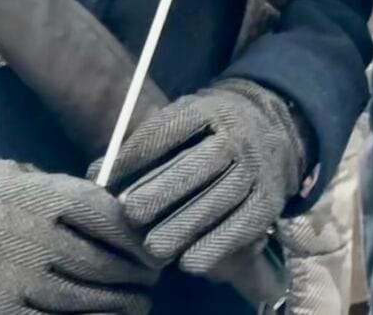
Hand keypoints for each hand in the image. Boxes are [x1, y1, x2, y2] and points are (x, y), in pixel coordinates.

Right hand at [0, 148, 158, 314]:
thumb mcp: (28, 176)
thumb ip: (70, 194)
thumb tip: (121, 215)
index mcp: (47, 197)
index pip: (111, 221)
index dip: (139, 242)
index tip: (154, 253)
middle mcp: (35, 237)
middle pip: (104, 264)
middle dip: (135, 278)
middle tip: (149, 283)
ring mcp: (16, 278)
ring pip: (84, 299)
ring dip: (119, 307)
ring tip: (137, 306)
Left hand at [97, 80, 308, 276]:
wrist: (274, 128)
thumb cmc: (211, 130)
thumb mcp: (184, 118)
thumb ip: (144, 144)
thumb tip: (98, 173)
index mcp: (210, 110)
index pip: (171, 128)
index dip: (138, 152)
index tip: (109, 177)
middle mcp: (236, 137)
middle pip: (199, 164)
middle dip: (163, 191)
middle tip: (131, 213)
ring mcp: (256, 169)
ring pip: (221, 197)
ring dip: (186, 225)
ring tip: (153, 247)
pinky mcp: (268, 200)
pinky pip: (243, 225)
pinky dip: (216, 245)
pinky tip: (189, 262)